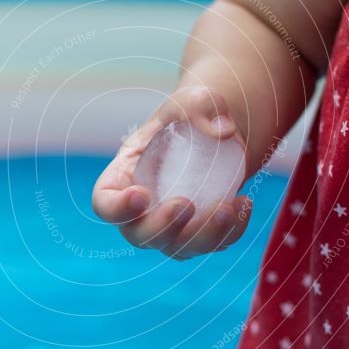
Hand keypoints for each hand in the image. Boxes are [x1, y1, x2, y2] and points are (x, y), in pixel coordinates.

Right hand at [92, 86, 251, 259]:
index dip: (116, 208)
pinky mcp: (200, 232)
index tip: (141, 196)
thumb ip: (201, 106)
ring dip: (203, 236)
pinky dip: (229, 232)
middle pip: (139, 235)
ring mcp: (172, 225)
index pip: (105, 203)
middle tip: (187, 204)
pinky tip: (243, 204)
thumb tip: (224, 131)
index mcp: (125, 175)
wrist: (220, 134)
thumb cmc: (193, 115)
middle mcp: (143, 208)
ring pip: (177, 248)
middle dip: (162, 228)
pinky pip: (212, 245)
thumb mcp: (193, 100)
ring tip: (228, 209)